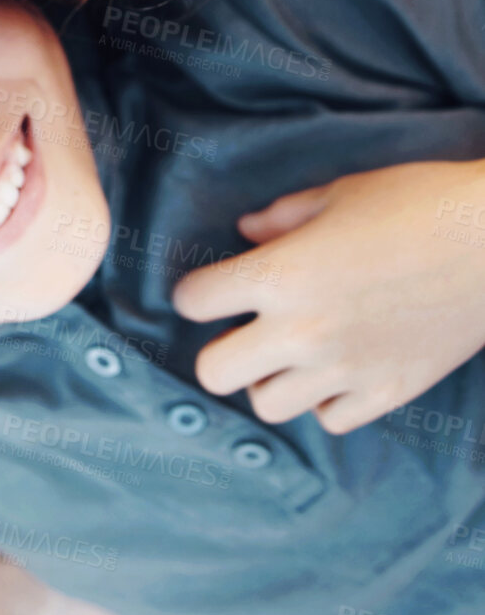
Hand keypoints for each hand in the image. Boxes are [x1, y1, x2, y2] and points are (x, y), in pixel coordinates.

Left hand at [172, 161, 484, 433]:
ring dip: (272, 379)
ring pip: (266, 405)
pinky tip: (340, 371)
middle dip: (220, 350)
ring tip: (293, 355)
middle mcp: (301, 330)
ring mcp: (343, 368)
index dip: (197, 293)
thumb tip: (246, 232)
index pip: (193, 302)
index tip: (213, 290)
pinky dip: (327, 401)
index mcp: (281, 274)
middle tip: (244, 332)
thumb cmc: (421, 204)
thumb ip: (284, 217)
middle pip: (214, 372)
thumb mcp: (343, 194)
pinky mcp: (386, 392)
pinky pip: (329, 420)